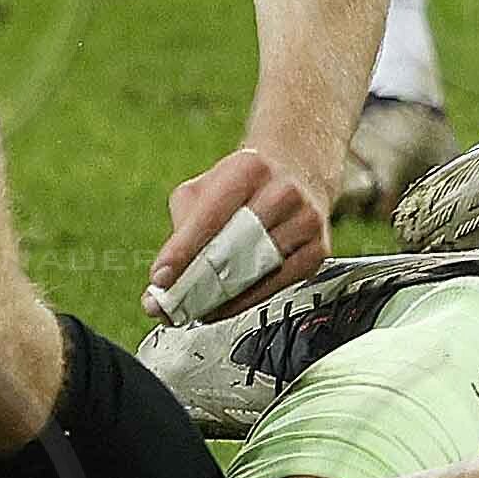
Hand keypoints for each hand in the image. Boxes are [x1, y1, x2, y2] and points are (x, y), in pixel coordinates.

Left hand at [153, 142, 326, 313]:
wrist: (299, 172)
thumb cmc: (245, 185)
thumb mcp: (206, 188)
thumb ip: (183, 226)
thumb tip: (163, 279)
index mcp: (250, 168)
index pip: (210, 215)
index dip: (182, 250)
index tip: (161, 278)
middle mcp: (283, 192)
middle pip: (235, 247)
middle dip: (199, 281)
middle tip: (172, 304)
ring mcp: (305, 222)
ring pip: (257, 271)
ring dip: (221, 296)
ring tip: (194, 309)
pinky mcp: (317, 250)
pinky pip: (277, 285)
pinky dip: (247, 300)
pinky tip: (226, 305)